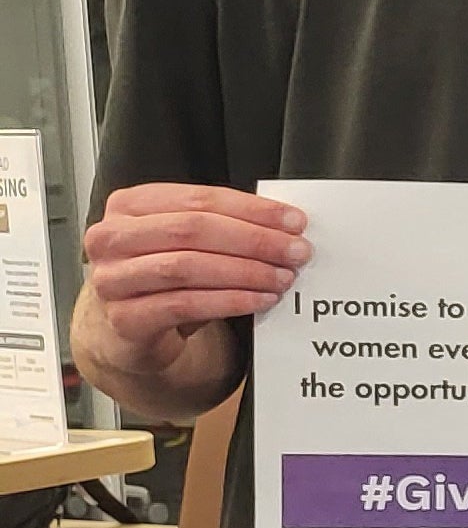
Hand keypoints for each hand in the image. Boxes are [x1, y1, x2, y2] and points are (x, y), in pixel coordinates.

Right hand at [78, 183, 306, 367]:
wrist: (130, 328)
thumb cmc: (163, 274)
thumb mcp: (187, 242)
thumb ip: (224, 224)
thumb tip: (285, 225)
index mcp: (129, 206)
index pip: (198, 199)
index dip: (252, 209)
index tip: (294, 221)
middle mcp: (111, 238)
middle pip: (191, 230)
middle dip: (254, 240)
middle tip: (295, 251)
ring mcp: (112, 279)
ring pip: (186, 267)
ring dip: (245, 272)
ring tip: (282, 277)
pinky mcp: (124, 318)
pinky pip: (184, 305)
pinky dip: (230, 301)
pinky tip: (260, 299)